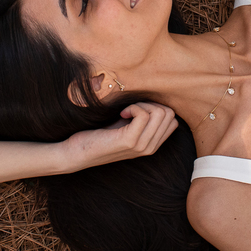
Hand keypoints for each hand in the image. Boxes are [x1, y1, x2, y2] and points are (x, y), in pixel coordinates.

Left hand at [60, 102, 178, 170]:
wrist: (78, 152)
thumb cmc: (100, 135)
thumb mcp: (125, 126)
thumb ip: (141, 119)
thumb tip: (154, 99)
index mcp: (152, 145)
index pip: (173, 120)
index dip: (157, 108)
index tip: (137, 109)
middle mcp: (150, 148)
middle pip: (169, 114)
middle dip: (151, 103)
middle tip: (131, 108)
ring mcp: (141, 146)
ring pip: (160, 113)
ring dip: (142, 104)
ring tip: (126, 110)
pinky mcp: (130, 141)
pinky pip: (144, 115)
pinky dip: (134, 107)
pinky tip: (122, 113)